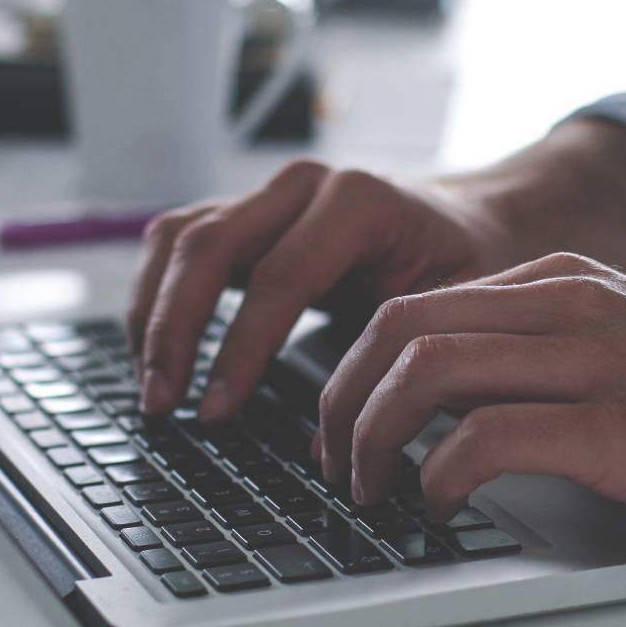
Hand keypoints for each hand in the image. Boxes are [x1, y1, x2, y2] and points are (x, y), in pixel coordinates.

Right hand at [126, 160, 518, 419]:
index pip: (278, 277)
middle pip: (209, 246)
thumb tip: (344, 442)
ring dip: (152, 313)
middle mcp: (305, 185)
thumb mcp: (458, 309)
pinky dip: (157, 294)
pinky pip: (180, 240)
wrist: (475, 218)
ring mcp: (271, 192)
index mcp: (361, 202)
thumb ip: (403, 357)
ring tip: (150, 386)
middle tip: (162, 405)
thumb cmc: (470, 267)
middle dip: (173, 331)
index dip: (238, 350)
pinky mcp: (249, 211)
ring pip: (180, 236)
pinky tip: (153, 349)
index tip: (215, 411)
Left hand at [315, 253, 625, 537]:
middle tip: (332, 462)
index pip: (418, 304)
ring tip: (370, 489)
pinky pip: (485, 436)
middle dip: (340, 399)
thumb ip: (548, 348)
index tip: (341, 423)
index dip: (355, 368)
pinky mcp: (615, 427)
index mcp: (564, 282)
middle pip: (401, 328)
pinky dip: (437, 475)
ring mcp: (592, 361)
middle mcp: (569, 307)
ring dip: (372, 438)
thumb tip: (454, 398)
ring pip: (427, 371)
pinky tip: (437, 505)